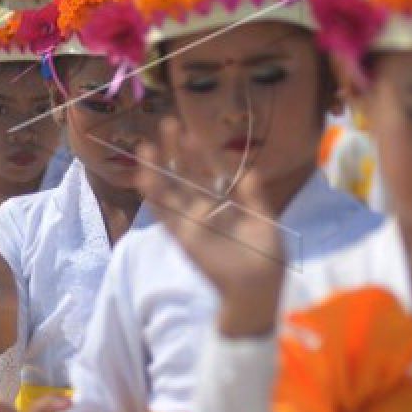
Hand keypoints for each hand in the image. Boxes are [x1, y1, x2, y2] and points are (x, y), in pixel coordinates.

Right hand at [135, 117, 285, 337]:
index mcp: (224, 205)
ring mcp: (191, 223)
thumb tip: (248, 171)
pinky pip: (165, 215)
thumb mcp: (264, 220)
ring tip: (148, 145)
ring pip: (170, 191)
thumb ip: (253, 197)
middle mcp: (204, 211)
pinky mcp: (184, 237)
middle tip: (167, 124)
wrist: (259, 287)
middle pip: (185, 175)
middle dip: (176, 151)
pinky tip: (144, 176)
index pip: (207, 172)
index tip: (192, 131)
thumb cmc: (266, 257)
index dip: (199, 153)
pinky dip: (154, 197)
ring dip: (158, 169)